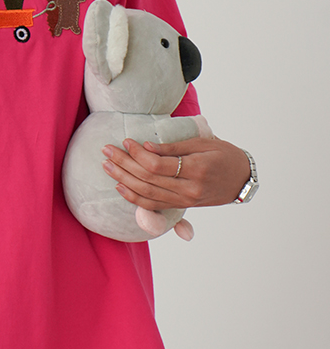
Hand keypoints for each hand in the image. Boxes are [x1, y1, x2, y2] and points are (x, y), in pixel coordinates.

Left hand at [101, 136, 251, 210]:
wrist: (242, 180)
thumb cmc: (225, 156)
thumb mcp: (204, 143)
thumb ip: (174, 147)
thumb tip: (146, 146)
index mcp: (196, 170)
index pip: (158, 165)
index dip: (138, 154)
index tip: (126, 141)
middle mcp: (188, 189)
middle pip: (148, 179)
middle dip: (124, 164)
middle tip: (107, 151)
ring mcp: (183, 201)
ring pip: (146, 193)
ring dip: (123, 180)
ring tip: (107, 166)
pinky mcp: (180, 206)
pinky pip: (152, 204)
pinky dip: (133, 197)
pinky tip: (120, 187)